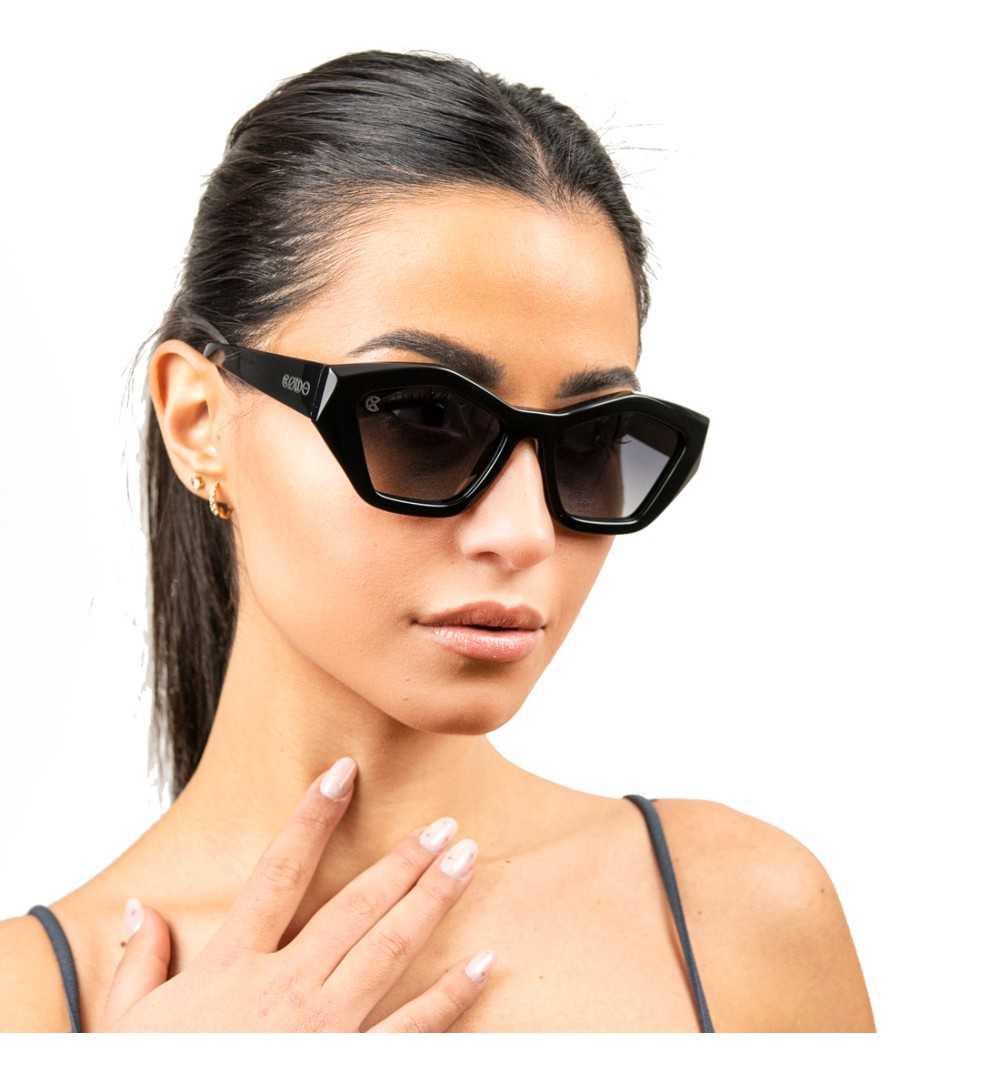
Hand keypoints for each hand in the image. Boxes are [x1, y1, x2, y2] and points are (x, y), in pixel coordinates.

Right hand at [95, 757, 494, 1030]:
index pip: (280, 871)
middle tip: (446, 825)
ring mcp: (325, 1029)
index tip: (344, 771)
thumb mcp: (126, 1027)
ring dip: (432, 901)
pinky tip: (483, 963)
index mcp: (233, 965)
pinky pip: (412, 1030)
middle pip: (355, 906)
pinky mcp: (351, 1066)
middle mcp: (286, 988)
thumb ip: (138, 964)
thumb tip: (142, 909)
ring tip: (467, 861)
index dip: (313, 816)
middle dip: (404, 861)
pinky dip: (452, 996)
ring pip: (389, 949)